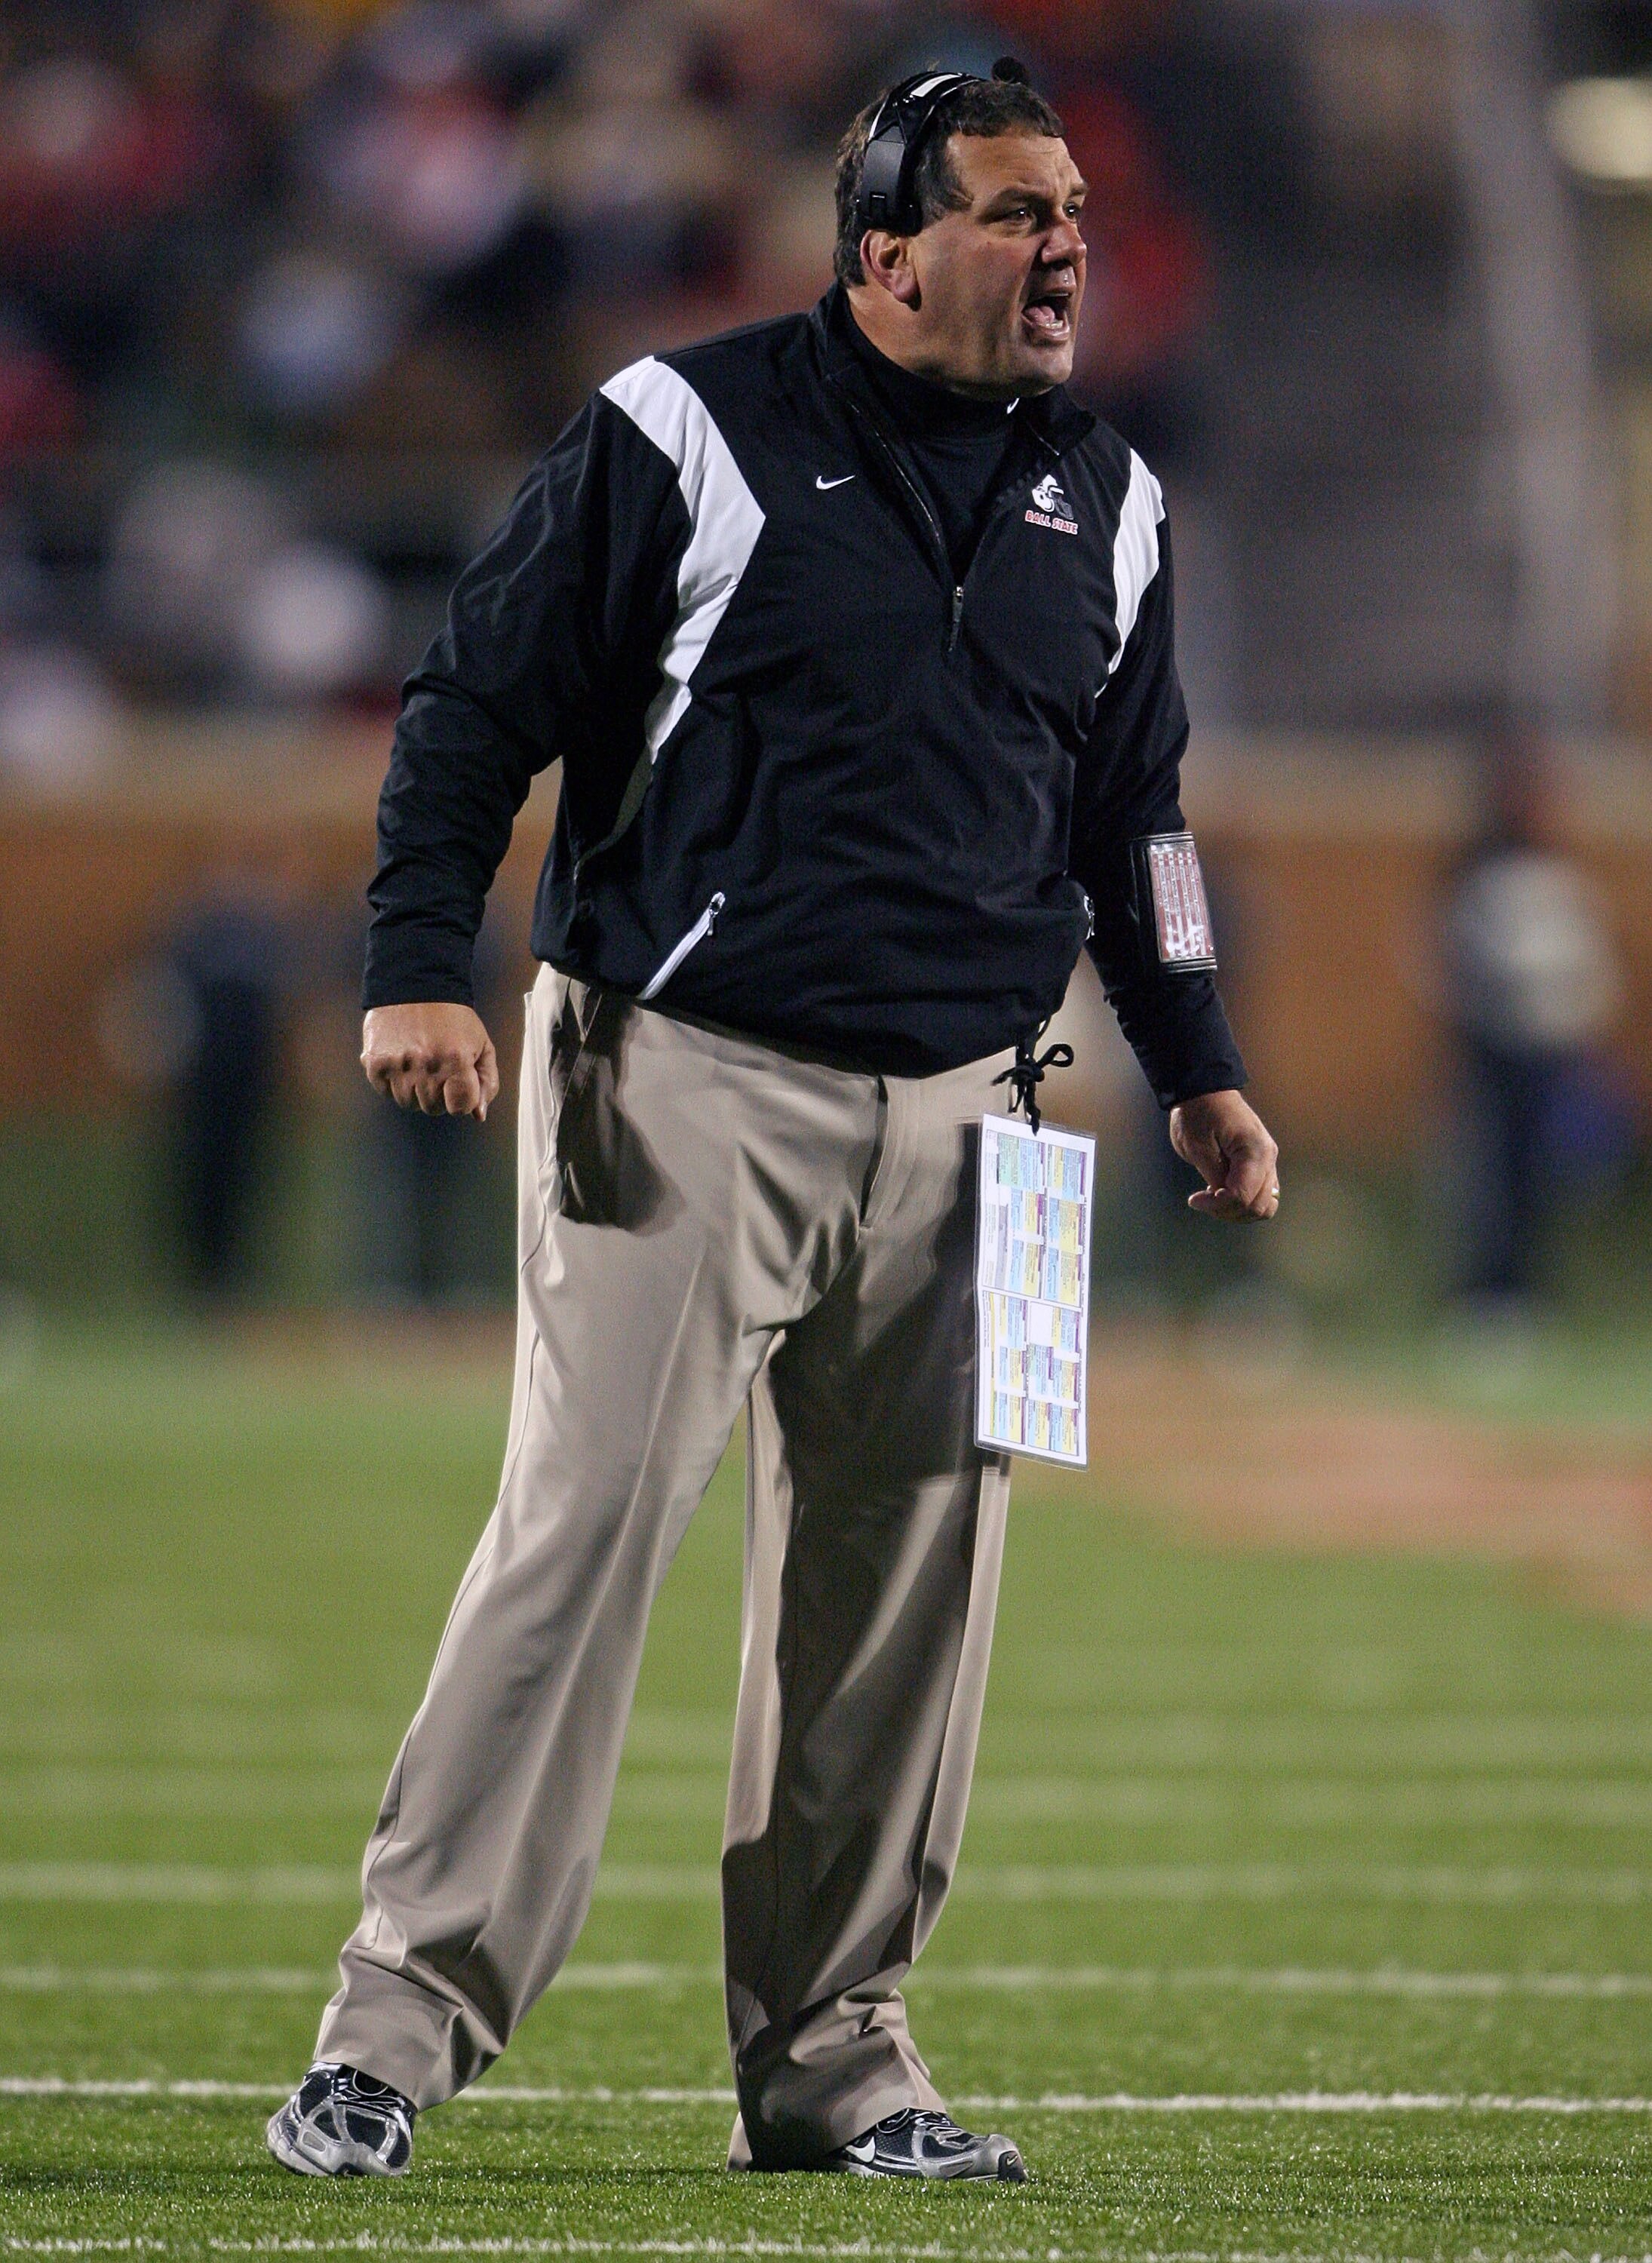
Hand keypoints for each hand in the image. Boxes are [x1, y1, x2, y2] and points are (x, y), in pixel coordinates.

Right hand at [361, 1002, 498, 1122]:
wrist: (414, 983)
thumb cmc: (453, 1016)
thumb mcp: (481, 1044)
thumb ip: (487, 1082)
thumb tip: (478, 1114)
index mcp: (456, 1060)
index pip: (461, 1108)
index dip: (462, 1098)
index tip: (459, 1084)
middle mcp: (425, 1065)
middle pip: (434, 1109)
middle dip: (440, 1094)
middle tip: (437, 1068)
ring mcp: (398, 1066)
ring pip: (409, 1104)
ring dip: (415, 1090)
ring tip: (419, 1062)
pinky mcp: (375, 1064)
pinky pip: (385, 1093)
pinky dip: (393, 1083)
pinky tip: (401, 1061)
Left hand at [1168, 1088, 1278, 1221]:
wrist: (1205, 1090)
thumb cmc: (1198, 1113)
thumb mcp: (1197, 1146)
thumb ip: (1214, 1177)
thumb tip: (1224, 1199)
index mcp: (1255, 1151)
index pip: (1243, 1196)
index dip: (1218, 1205)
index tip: (1195, 1200)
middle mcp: (1269, 1158)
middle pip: (1259, 1207)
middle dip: (1229, 1211)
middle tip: (1203, 1200)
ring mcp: (1268, 1161)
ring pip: (1265, 1205)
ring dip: (1238, 1210)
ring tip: (1213, 1197)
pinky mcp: (1262, 1164)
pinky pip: (1261, 1194)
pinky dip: (1243, 1201)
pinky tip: (1222, 1192)